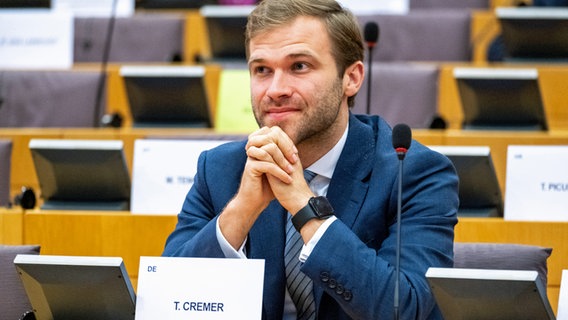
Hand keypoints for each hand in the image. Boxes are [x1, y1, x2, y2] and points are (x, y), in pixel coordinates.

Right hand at [219, 126, 301, 248]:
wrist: (256, 202)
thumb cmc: (268, 186)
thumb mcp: (278, 169)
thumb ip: (283, 157)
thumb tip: (294, 148)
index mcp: (260, 146)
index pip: (274, 131)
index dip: (287, 141)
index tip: (295, 154)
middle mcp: (255, 149)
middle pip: (271, 136)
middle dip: (286, 147)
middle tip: (295, 160)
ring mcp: (251, 157)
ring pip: (269, 148)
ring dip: (283, 160)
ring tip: (291, 171)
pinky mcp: (250, 168)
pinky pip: (267, 165)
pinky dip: (280, 172)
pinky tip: (287, 180)